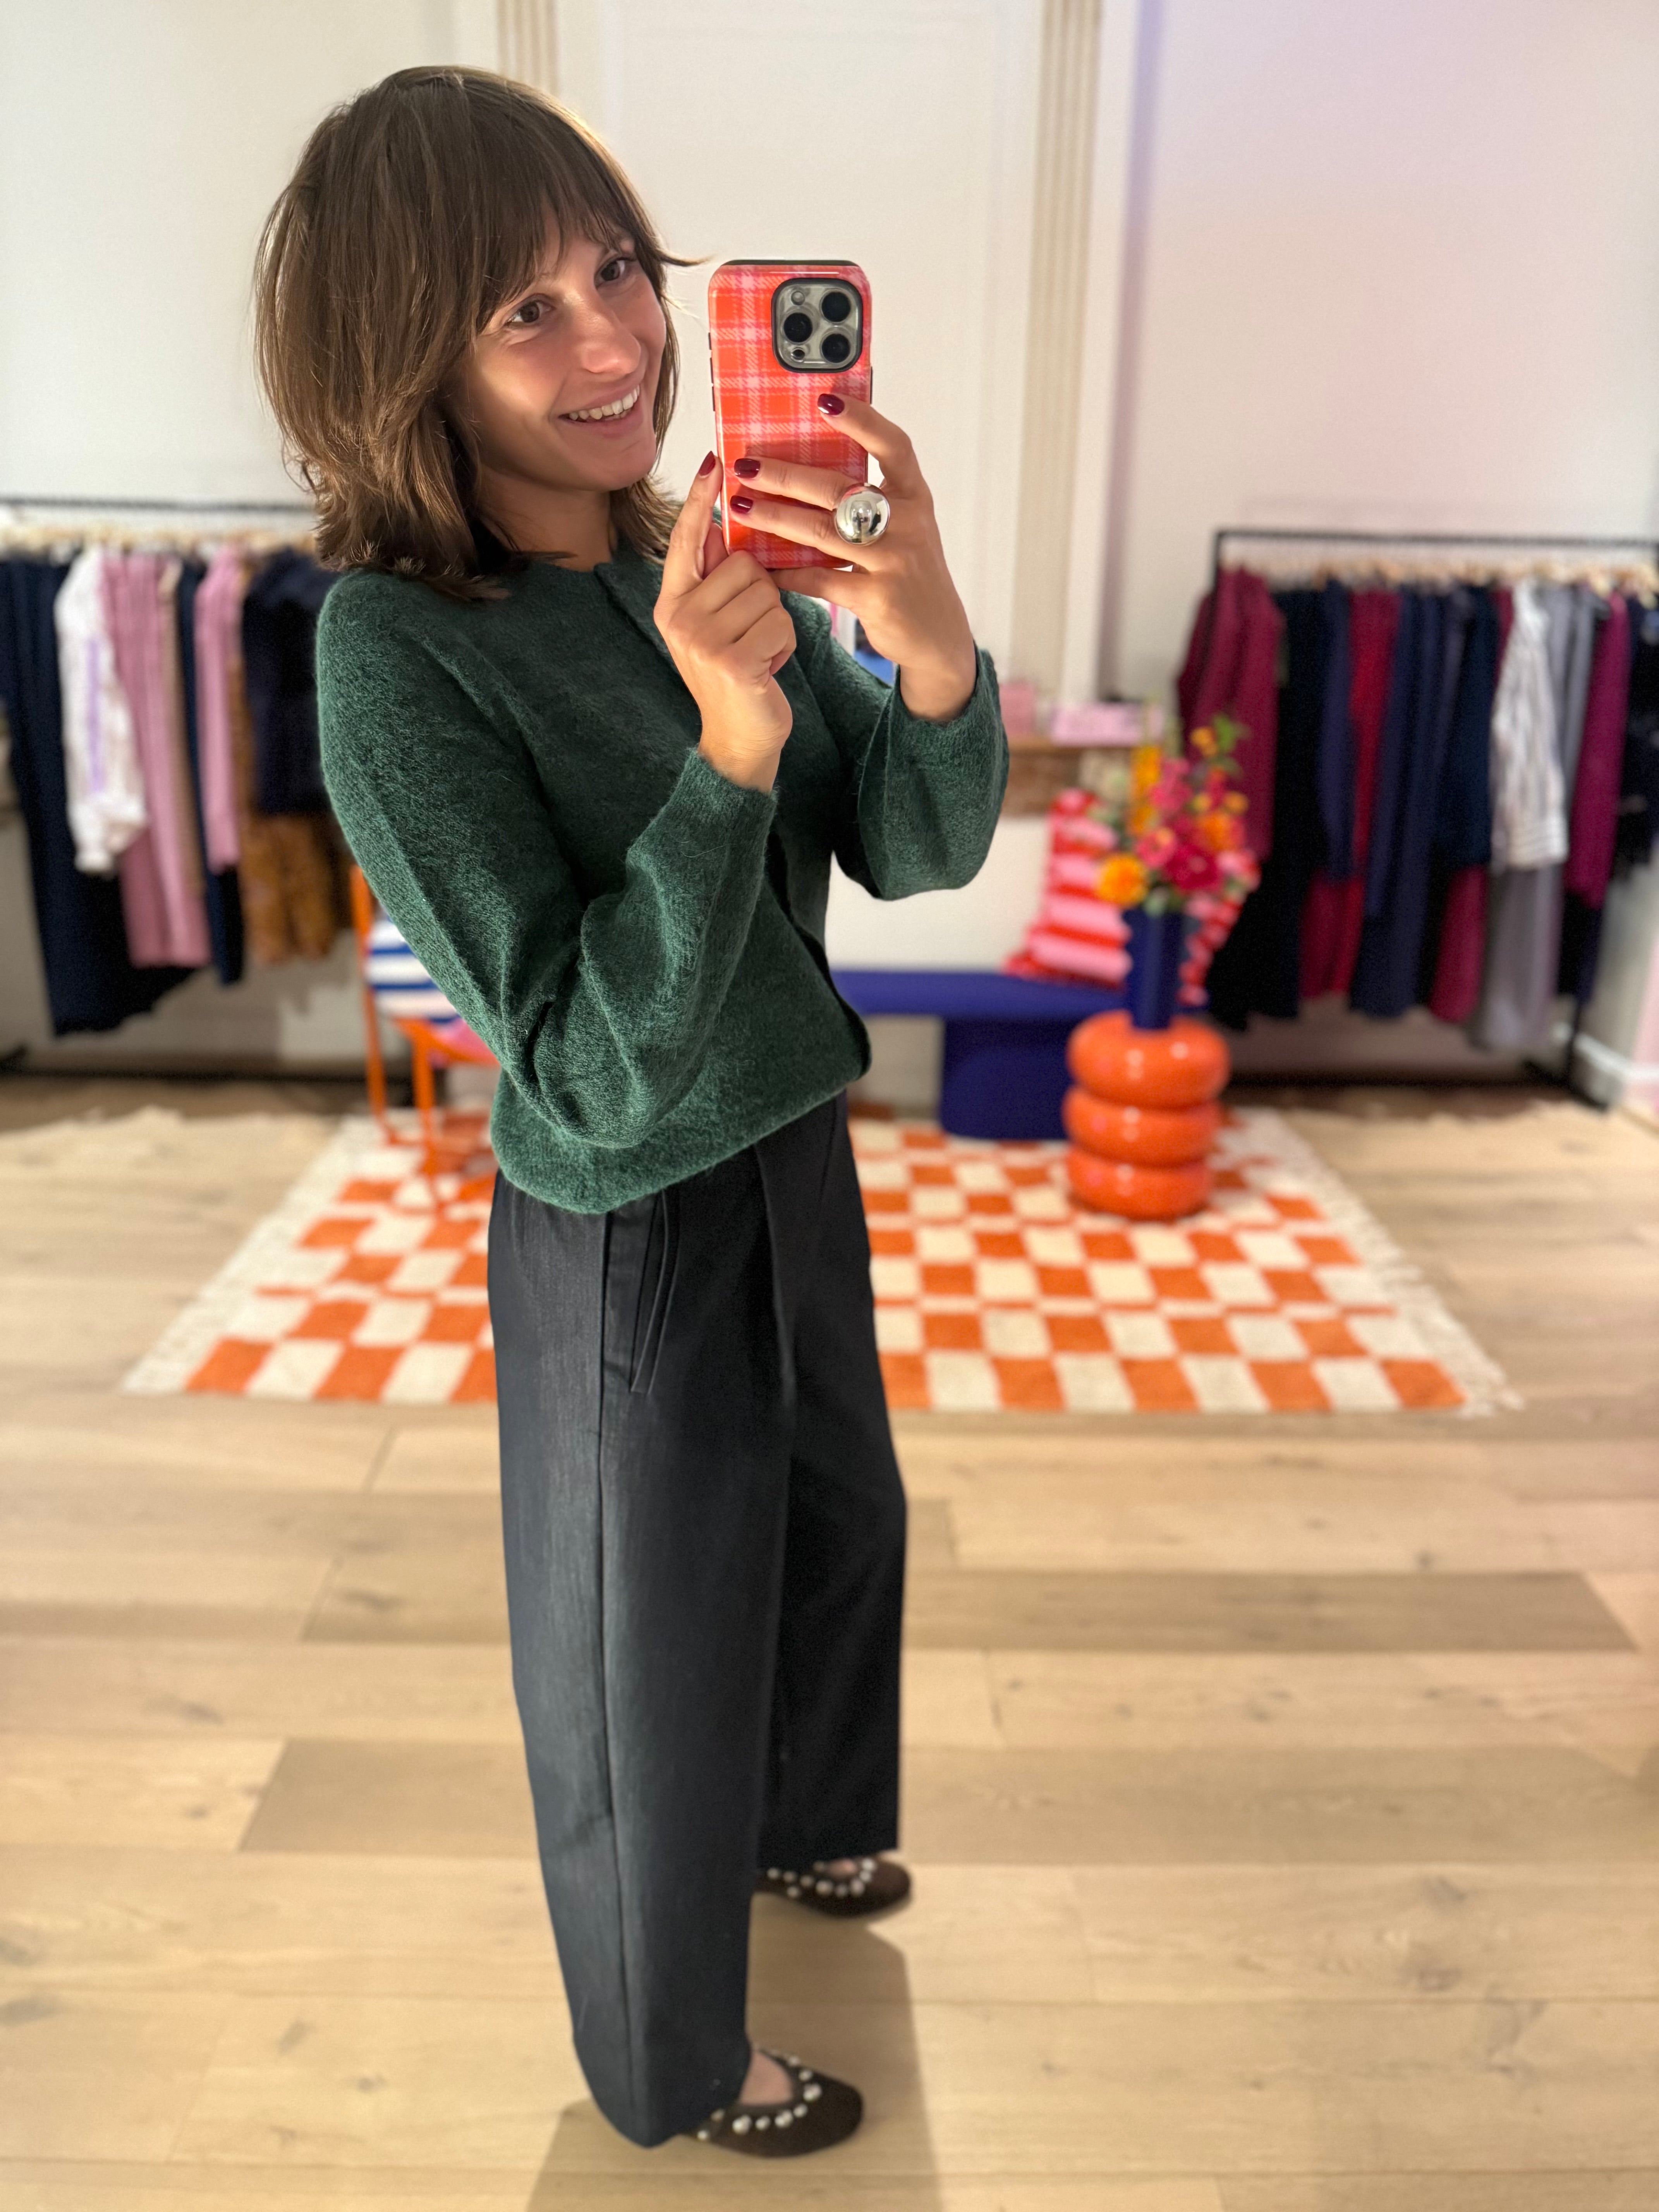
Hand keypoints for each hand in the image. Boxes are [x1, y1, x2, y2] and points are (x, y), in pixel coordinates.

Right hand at [655, 450, 797, 790]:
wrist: (740, 740)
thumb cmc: (737, 674)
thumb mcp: (719, 623)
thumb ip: (717, 577)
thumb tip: (725, 520)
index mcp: (672, 601)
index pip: (687, 539)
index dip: (700, 500)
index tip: (715, 460)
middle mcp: (678, 616)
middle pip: (744, 564)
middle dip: (763, 596)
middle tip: (752, 634)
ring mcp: (701, 639)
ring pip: (767, 593)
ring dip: (777, 623)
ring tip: (761, 652)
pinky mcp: (731, 660)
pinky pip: (780, 622)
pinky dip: (784, 645)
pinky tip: (768, 668)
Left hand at [732, 396, 978, 721]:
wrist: (937, 635)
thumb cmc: (909, 572)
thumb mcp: (902, 527)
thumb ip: (870, 498)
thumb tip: (808, 461)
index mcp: (915, 496)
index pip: (894, 446)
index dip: (862, 420)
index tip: (824, 400)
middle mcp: (908, 523)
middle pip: (838, 488)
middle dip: (784, 474)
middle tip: (744, 464)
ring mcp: (893, 561)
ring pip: (821, 531)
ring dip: (774, 517)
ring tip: (739, 504)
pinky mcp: (875, 597)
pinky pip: (819, 579)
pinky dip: (786, 573)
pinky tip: (760, 565)